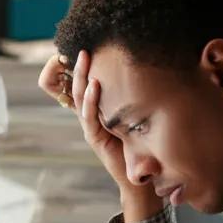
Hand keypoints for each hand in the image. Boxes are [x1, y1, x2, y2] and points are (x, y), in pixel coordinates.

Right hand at [38, 50, 128, 188]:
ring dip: (81, 76)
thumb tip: (147, 65)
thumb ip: (134, 96)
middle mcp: (90, 117)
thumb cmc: (141, 144)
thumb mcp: (136, 114)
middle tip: (81, 46)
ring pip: (80, 98)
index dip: (77, 68)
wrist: (140, 175)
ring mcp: (91, 127)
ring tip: (84, 58)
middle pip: (75, 87)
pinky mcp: (95, 138)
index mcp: (97, 110)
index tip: (82, 48)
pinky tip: (94, 84)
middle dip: (76, 66)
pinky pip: (90, 116)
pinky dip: (91, 100)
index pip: (82, 84)